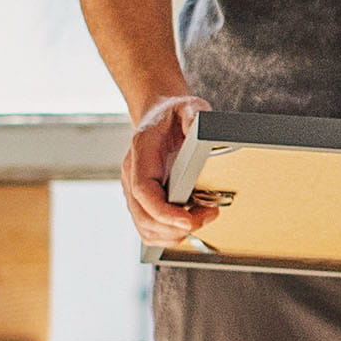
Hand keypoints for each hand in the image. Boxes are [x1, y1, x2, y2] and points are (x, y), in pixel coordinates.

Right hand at [119, 93, 221, 247]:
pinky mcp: (142, 200)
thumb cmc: (173, 114)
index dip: (163, 211)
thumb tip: (202, 127)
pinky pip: (149, 227)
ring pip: (144, 227)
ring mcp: (134, 189)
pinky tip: (190, 223)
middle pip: (143, 216)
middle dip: (175, 227)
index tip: (187, 221)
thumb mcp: (188, 107)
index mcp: (141, 152)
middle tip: (207, 216)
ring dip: (173, 234)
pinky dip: (168, 234)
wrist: (159, 116)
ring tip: (202, 219)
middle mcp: (132, 174)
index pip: (143, 190)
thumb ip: (194, 116)